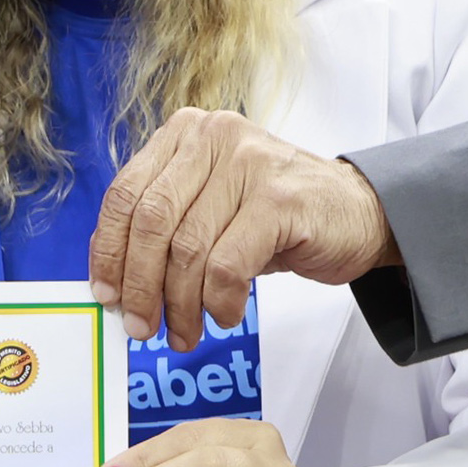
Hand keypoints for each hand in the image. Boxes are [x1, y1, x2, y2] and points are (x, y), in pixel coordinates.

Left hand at [88, 108, 400, 350]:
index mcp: (186, 134)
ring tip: (185, 331)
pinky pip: (227, 265)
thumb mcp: (212, 206)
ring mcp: (249, 164)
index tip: (107, 294)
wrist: (360, 212)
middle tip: (141, 326)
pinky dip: (218, 301)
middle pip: (152, 222)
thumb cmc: (278, 215)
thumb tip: (118, 284)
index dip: (109, 251)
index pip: (125, 195)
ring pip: (188, 248)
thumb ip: (167, 228)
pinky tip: (224, 314)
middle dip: (141, 285)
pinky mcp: (280, 200)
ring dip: (180, 304)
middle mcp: (214, 138)